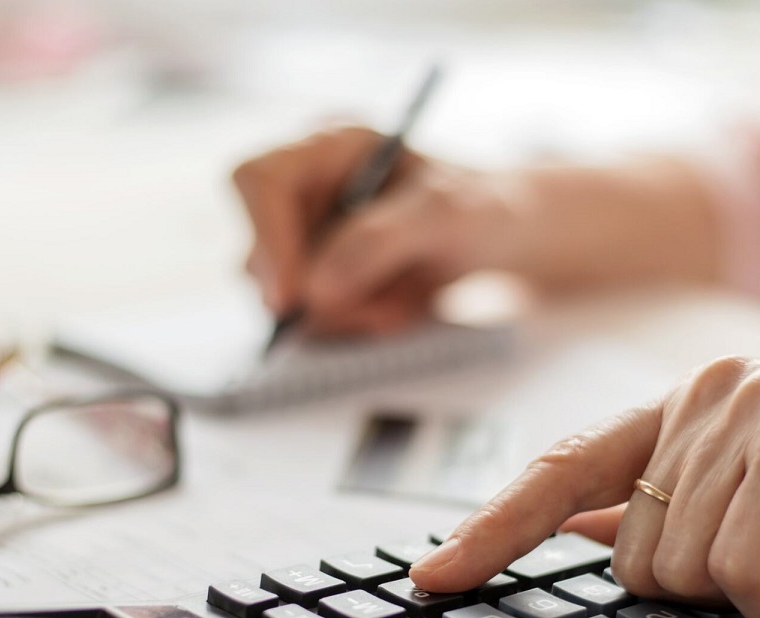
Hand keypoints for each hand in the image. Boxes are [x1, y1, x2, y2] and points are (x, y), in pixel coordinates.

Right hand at [231, 126, 512, 334]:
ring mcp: (305, 240)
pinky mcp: (316, 283)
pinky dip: (353, 329)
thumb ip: (382, 239)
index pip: (258, 181)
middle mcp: (304, 190)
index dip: (265, 237)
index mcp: (328, 146)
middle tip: (379, 313)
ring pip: (282, 299)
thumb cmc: (480, 207)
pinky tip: (396, 310)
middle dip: (317, 296)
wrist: (501, 238)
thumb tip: (316, 288)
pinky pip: (310, 324)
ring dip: (344, 317)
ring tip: (404, 304)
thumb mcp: (449, 213)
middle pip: (259, 253)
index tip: (291, 298)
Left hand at [411, 357, 759, 617]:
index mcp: (691, 408)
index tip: (434, 578)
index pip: (566, 471)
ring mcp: (752, 402)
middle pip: (628, 552)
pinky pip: (743, 570)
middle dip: (707, 595)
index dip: (495, 531)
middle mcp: (710, 391)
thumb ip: (671, 520)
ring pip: (681, 568)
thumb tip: (577, 538)